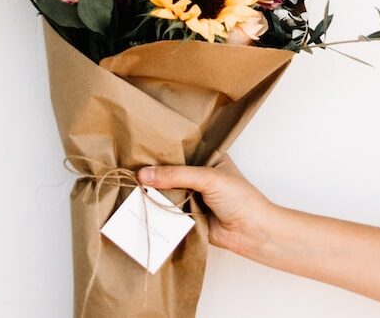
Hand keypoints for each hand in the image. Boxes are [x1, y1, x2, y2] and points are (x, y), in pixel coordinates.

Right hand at [137, 156, 278, 257]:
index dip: (160, 150)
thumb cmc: (240, 198)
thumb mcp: (208, 178)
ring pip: (166, 191)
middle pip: (169, 171)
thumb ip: (176, 175)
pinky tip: (138, 205)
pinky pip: (167, 211)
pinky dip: (156, 210)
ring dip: (152, 192)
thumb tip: (144, 175)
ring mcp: (192, 195)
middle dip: (152, 172)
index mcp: (207, 157)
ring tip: (127, 185)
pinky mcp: (187, 216)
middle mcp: (198, 175)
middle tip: (127, 168)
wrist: (252, 233)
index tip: (136, 148)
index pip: (179, 150)